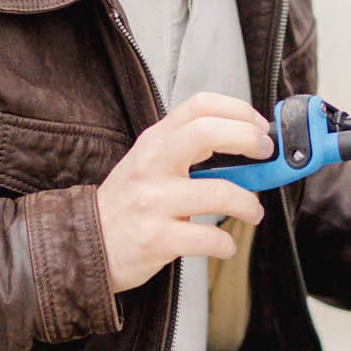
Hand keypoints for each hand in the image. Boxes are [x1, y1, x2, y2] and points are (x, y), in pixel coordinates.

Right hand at [95, 91, 272, 295]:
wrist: (85, 244)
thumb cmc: (127, 204)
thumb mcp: (151, 165)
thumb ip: (189, 153)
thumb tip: (247, 149)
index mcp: (154, 142)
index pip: (199, 106)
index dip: (238, 110)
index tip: (259, 126)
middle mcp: (152, 165)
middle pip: (207, 133)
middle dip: (248, 139)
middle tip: (266, 155)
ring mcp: (153, 201)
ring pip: (220, 192)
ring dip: (249, 204)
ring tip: (252, 211)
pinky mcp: (157, 238)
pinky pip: (209, 238)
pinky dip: (227, 244)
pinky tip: (224, 245)